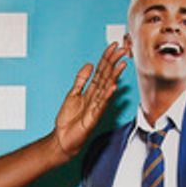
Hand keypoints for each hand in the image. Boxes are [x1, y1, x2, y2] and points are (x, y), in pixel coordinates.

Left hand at [53, 41, 127, 157]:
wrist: (62, 139)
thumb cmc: (68, 121)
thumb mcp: (73, 94)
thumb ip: (81, 80)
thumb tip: (89, 64)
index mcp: (91, 91)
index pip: (101, 71)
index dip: (106, 58)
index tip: (113, 46)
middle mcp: (96, 97)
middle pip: (106, 77)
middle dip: (114, 63)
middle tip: (123, 50)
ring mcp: (96, 107)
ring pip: (107, 89)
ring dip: (114, 76)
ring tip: (122, 65)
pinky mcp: (93, 118)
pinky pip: (101, 105)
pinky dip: (107, 96)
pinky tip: (113, 88)